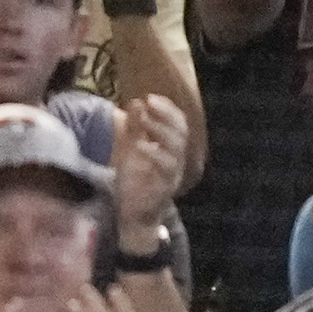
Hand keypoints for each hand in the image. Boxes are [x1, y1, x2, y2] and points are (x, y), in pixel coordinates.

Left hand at [109, 92, 189, 237]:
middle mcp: (177, 159)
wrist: (134, 215)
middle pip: (181, 132)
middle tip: (149, 102)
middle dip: (166, 115)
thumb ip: (135, 128)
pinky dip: (154, 154)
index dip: (167, 109)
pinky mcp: (165, 187)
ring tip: (146, 119)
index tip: (150, 97)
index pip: (178, 123)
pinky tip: (140, 145)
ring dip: (161, 131)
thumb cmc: (135, 182)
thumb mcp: (131, 149)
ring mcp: (173, 174)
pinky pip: (165, 168)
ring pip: (177, 149)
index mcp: (170, 149)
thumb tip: (137, 101)